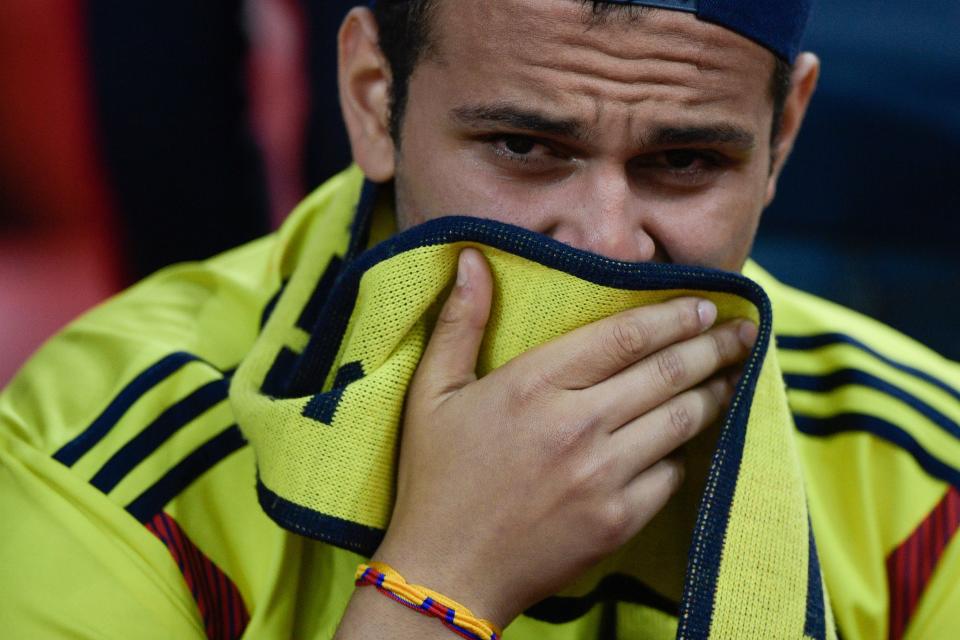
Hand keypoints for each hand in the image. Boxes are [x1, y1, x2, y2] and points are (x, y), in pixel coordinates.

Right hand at [372, 248, 756, 627]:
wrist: (447, 572)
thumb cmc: (436, 479)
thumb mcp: (433, 393)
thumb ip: (460, 322)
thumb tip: (471, 258)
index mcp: (533, 385)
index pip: (625, 336)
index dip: (674, 316)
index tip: (705, 305)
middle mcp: (576, 425)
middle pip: (667, 372)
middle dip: (714, 347)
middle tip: (745, 333)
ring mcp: (602, 476)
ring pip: (680, 420)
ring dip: (713, 393)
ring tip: (731, 376)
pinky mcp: (617, 521)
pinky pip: (670, 475)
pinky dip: (682, 454)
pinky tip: (686, 441)